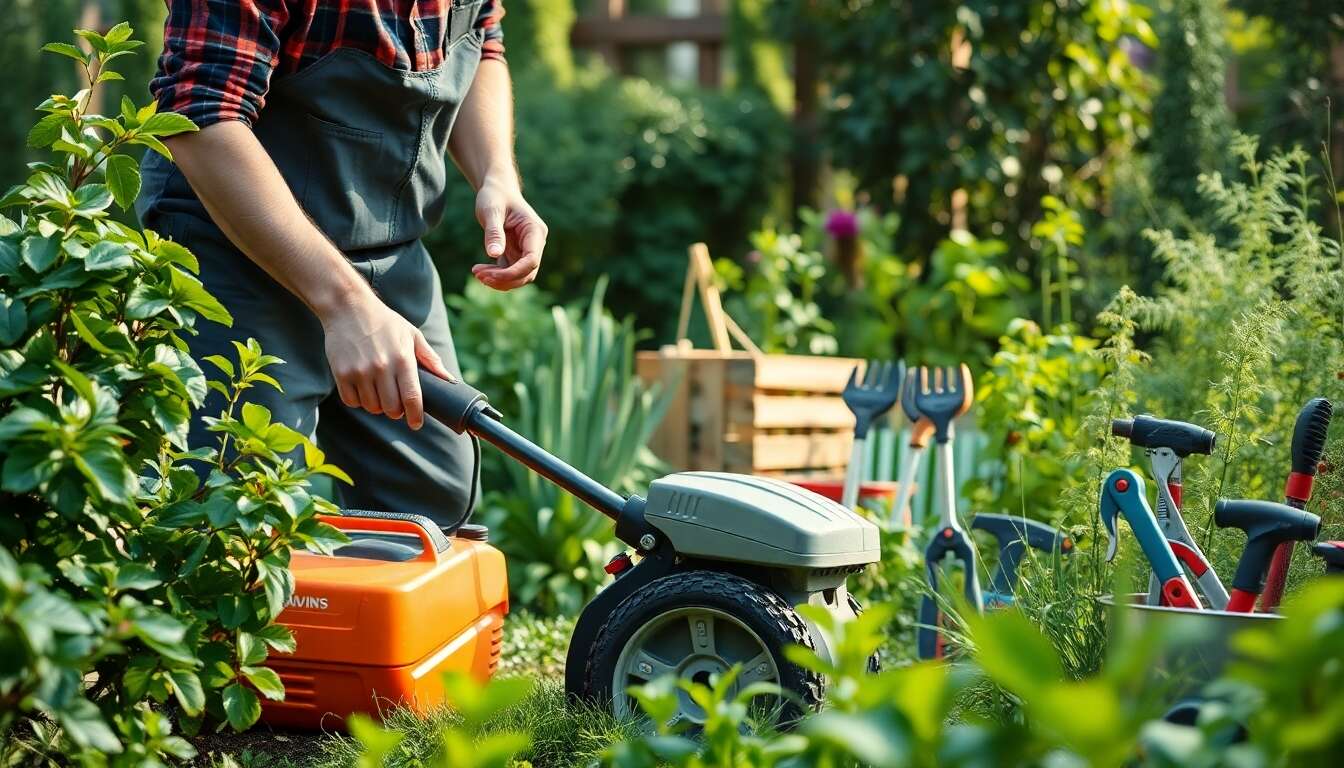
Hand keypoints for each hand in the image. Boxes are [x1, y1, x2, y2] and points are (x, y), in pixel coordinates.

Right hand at [319, 287, 453, 429]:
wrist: (348, 307)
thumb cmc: (384, 322)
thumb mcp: (412, 334)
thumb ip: (430, 359)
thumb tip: (449, 380)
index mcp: (402, 359)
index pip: (412, 397)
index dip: (416, 416)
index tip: (416, 424)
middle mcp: (381, 367)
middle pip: (391, 408)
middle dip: (396, 412)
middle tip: (396, 405)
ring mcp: (359, 371)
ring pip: (371, 407)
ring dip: (377, 406)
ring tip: (379, 393)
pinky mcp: (341, 373)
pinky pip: (352, 401)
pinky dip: (358, 401)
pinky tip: (363, 390)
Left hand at [472, 175, 546, 289]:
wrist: (497, 189)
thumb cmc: (495, 196)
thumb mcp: (491, 211)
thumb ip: (494, 233)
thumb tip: (494, 254)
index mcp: (535, 231)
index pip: (531, 260)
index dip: (514, 272)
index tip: (490, 275)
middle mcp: (535, 243)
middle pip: (527, 273)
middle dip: (504, 279)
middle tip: (478, 275)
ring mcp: (526, 250)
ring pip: (519, 276)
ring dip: (500, 280)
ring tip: (476, 272)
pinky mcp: (516, 253)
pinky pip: (510, 272)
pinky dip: (496, 275)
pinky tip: (480, 270)